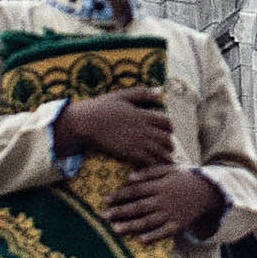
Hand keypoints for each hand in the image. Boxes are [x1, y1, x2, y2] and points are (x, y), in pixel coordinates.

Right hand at [58, 86, 177, 167]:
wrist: (87, 122)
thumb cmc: (102, 107)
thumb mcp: (123, 95)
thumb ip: (142, 93)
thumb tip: (159, 91)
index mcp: (144, 115)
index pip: (167, 123)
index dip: (170, 128)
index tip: (167, 132)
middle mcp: (144, 129)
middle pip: (166, 140)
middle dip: (169, 145)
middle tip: (168, 149)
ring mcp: (137, 142)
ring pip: (159, 153)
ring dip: (164, 157)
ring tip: (164, 160)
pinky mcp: (128, 154)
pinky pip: (147, 162)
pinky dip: (152, 165)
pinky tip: (151, 166)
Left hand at [105, 166, 220, 240]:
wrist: (208, 191)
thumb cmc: (184, 179)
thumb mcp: (169, 170)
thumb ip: (149, 173)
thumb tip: (129, 177)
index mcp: (159, 186)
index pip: (136, 191)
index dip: (120, 195)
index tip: (105, 199)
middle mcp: (163, 200)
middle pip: (138, 207)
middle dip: (120, 211)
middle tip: (104, 216)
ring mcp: (171, 213)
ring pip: (148, 221)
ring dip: (131, 226)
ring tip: (116, 229)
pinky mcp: (178, 224)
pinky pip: (164, 232)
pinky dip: (153, 236)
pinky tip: (141, 240)